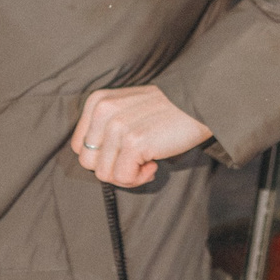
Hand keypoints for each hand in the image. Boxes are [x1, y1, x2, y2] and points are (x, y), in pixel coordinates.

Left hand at [71, 86, 210, 188]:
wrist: (199, 100)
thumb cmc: (166, 110)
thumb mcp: (126, 108)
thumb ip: (106, 127)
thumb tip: (97, 162)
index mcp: (97, 102)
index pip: (80, 146)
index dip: (102, 157)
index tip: (125, 153)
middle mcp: (103, 112)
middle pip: (88, 162)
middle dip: (113, 168)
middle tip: (137, 161)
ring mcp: (118, 127)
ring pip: (104, 174)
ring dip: (127, 175)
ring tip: (147, 161)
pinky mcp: (134, 142)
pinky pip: (123, 178)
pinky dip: (140, 178)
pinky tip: (154, 164)